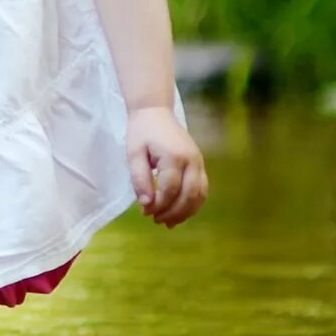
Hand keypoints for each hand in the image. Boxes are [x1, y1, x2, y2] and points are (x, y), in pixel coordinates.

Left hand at [126, 107, 207, 224]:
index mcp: (174, 156)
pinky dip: (193, 204)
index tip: (144, 212)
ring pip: (199, 194)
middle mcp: (192, 160)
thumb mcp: (133, 154)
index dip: (158, 204)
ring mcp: (199, 162)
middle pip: (189, 195)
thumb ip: (139, 179)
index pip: (170, 189)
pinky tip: (179, 213)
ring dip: (185, 212)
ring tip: (167, 222)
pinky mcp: (200, 164)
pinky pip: (202, 189)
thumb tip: (146, 204)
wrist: (155, 113)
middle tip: (155, 221)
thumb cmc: (141, 133)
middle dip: (173, 212)